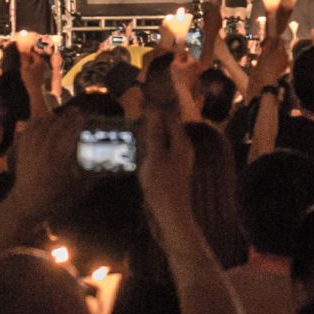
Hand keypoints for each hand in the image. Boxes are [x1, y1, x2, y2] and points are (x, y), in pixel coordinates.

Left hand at [8, 108, 87, 221]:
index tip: (84, 116)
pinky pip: (29, 130)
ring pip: (42, 125)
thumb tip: (104, 164)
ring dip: (53, 118)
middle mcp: (44, 151)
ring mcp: (31, 149)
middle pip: (56, 126)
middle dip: (67, 117)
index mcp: (59, 160)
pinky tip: (43, 121)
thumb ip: (90, 175)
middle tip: (77, 112)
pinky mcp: (22, 150)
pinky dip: (37, 122)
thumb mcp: (77, 189)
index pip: (68, 133)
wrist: (27, 204)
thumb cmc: (55, 199)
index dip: (76, 122)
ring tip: (62, 116)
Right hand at [136, 73, 196, 225]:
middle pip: (167, 127)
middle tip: (133, 110)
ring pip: (162, 140)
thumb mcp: (155, 157)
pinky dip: (148, 147)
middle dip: (152, 118)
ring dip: (148, 133)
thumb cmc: (162, 186)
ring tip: (131, 126)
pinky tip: (136, 148)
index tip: (142, 95)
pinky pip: (159, 153)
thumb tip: (154, 109)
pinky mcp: (169, 172)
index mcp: (181, 143)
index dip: (157, 105)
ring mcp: (176, 162)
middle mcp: (182, 149)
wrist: (170, 217)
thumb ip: (155, 133)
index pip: (170, 116)